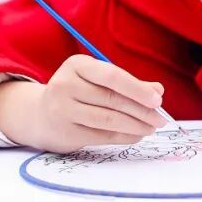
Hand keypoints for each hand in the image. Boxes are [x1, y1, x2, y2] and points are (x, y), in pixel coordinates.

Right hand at [0, 55, 166, 152]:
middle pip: (112, 99)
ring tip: (151, 127)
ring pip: (109, 120)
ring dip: (136, 125)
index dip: (137, 89)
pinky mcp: (66, 132)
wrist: (40, 114)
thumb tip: (158, 91)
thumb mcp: (97, 79)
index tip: (158, 99)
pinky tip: (137, 134)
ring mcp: (62, 110)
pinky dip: (125, 136)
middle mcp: (65, 85)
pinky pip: (103, 136)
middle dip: (142, 110)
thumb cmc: (78, 92)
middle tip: (161, 119)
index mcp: (76, 65)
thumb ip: (128, 83)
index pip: (112, 76)